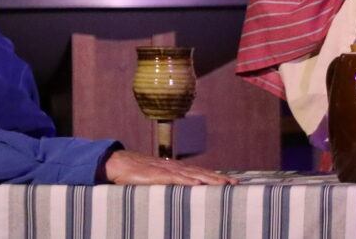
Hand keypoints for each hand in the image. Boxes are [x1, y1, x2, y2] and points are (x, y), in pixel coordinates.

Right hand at [101, 150, 236, 185]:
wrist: (119, 163)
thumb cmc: (137, 173)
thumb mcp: (157, 179)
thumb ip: (170, 184)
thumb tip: (181, 193)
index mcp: (177, 169)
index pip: (201, 173)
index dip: (216, 178)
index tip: (231, 183)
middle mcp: (176, 168)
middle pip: (202, 173)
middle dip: (219, 179)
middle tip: (235, 184)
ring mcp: (167, 171)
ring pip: (193, 175)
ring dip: (209, 180)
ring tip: (223, 185)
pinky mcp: (156, 175)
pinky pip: (175, 178)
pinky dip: (187, 181)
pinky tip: (198, 183)